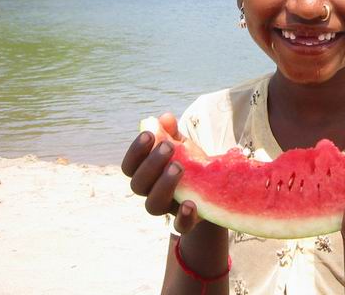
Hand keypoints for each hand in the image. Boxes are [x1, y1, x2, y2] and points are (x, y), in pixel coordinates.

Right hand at [121, 112, 201, 233]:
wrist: (214, 191)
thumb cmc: (191, 165)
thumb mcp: (184, 146)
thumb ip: (173, 132)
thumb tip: (165, 118)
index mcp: (146, 173)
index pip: (130, 166)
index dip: (135, 151)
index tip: (149, 134)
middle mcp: (151, 192)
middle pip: (138, 185)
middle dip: (151, 164)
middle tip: (168, 146)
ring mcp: (167, 208)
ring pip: (153, 205)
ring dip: (163, 185)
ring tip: (179, 167)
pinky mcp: (186, 221)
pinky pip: (180, 226)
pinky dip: (183, 217)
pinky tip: (191, 203)